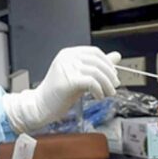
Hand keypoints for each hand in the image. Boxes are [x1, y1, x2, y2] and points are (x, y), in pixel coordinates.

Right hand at [1, 47, 120, 133]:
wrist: (41, 106)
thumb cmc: (59, 93)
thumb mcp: (81, 76)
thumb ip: (97, 66)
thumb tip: (117, 56)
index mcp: (69, 53)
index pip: (95, 52)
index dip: (108, 63)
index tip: (113, 75)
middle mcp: (67, 57)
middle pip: (97, 61)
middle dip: (110, 75)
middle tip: (114, 87)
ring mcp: (66, 68)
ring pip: (96, 72)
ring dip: (107, 85)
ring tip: (108, 94)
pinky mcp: (67, 81)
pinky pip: (91, 82)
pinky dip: (99, 90)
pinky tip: (98, 97)